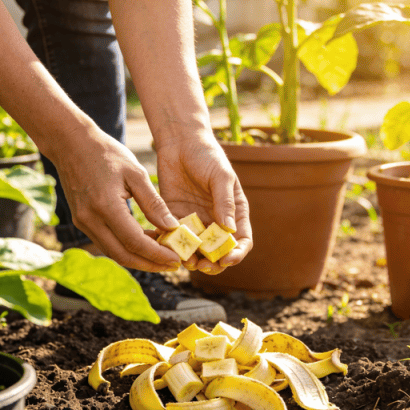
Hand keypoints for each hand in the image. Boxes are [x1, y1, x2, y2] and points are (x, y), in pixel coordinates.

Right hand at [48, 128, 183, 271]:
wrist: (71, 144)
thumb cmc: (107, 153)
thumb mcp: (136, 173)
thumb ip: (153, 202)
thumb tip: (172, 228)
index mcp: (105, 206)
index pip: (134, 242)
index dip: (157, 255)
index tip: (177, 260)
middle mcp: (90, 220)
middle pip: (123, 256)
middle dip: (150, 264)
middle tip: (173, 266)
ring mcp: (83, 223)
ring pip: (114, 252)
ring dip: (139, 258)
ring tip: (162, 256)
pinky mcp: (82, 222)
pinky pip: (107, 243)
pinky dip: (127, 247)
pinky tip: (145, 242)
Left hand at [154, 130, 252, 274]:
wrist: (180, 143)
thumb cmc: (207, 155)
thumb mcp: (221, 176)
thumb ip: (225, 202)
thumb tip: (230, 231)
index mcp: (234, 212)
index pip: (241, 240)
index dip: (237, 254)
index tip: (227, 260)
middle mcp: (215, 221)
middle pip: (218, 252)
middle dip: (213, 264)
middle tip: (203, 266)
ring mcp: (195, 221)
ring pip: (196, 250)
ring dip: (192, 259)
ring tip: (185, 260)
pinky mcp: (174, 217)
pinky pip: (174, 238)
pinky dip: (173, 247)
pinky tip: (168, 248)